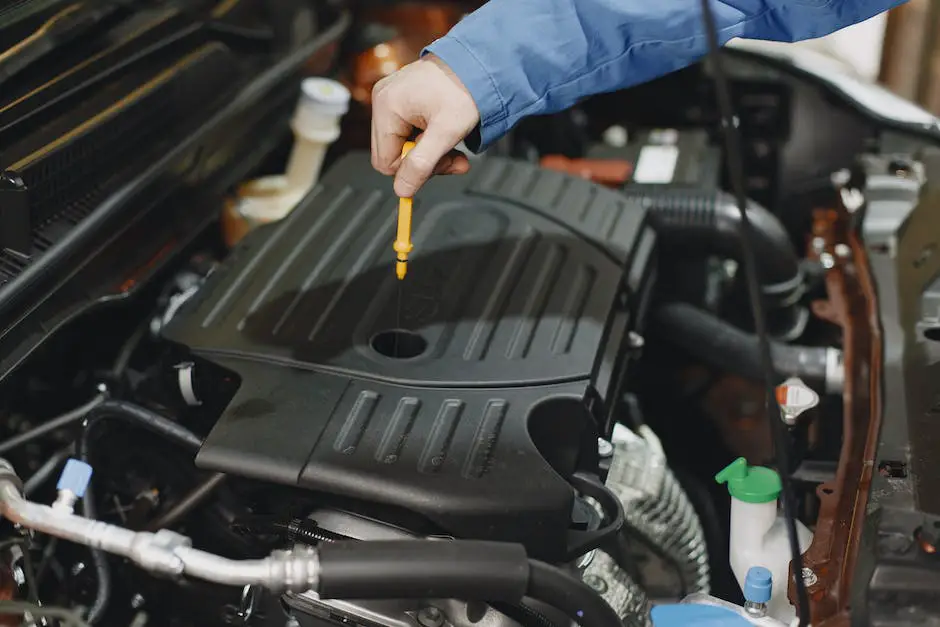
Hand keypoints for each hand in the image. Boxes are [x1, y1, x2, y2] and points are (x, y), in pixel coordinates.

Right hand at [371, 54, 479, 196]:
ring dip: (430, 152)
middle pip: (393, 154)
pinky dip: (428, 138)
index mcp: (387, 107)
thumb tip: (402, 190)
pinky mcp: (400, 98)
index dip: (413, 171)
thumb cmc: (465, 89)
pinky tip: (444, 131)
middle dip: (425, 162)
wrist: (478, 63)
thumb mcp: (446, 133)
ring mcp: (390, 97)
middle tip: (453, 157)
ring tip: (453, 143)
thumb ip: (422, 165)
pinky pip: (407, 130)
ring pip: (402, 145)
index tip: (441, 164)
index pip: (386, 162)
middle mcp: (382, 100)